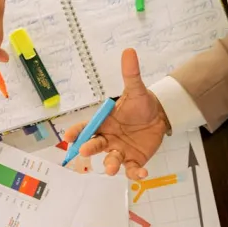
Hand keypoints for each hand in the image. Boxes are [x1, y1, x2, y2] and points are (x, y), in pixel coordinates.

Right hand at [64, 49, 168, 178]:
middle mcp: (108, 139)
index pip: (86, 128)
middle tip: (85, 151)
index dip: (76, 133)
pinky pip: (132, 170)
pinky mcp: (134, 161)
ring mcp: (120, 151)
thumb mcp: (136, 90)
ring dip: (109, 165)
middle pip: (94, 146)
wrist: (159, 116)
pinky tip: (142, 174)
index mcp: (103, 123)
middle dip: (89, 149)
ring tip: (111, 168)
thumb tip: (129, 52)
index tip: (68, 137)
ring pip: (111, 161)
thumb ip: (131, 75)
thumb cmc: (141, 104)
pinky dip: (136, 174)